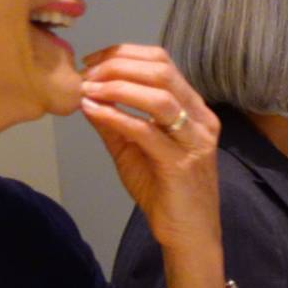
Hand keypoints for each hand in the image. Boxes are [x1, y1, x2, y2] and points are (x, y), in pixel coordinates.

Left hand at [79, 45, 221, 253]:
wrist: (188, 234)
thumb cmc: (165, 193)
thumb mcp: (133, 150)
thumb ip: (115, 122)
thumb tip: (87, 95)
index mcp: (193, 109)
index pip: (162, 62)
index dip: (124, 54)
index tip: (92, 62)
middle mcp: (201, 119)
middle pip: (162, 71)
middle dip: (118, 66)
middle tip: (87, 74)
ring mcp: (195, 140)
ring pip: (159, 96)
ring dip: (117, 87)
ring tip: (89, 90)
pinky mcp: (182, 163)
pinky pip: (146, 131)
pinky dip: (116, 116)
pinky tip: (94, 112)